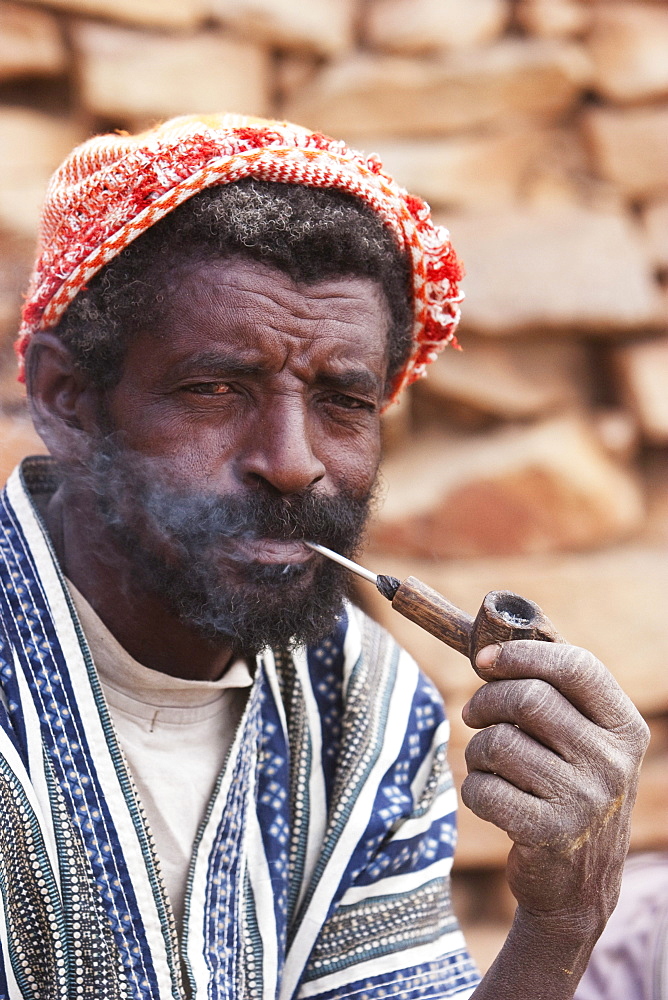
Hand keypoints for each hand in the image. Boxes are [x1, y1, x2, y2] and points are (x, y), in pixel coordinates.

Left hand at [461, 640, 648, 936]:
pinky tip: (488, 799)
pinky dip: (473, 788)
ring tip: (486, 764)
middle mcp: (613, 762)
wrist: (576, 883)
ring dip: (476, 751)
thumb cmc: (566, 789)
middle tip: (474, 714)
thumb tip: (495, 641)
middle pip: (529, 698)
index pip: (576, 666)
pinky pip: (484, 788)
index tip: (484, 660)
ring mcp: (586, 800)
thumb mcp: (582, 740)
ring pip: (499, 743)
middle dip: (487, 702)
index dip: (522, 655)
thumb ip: (553, 691)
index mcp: (624, 727)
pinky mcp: (550, 833)